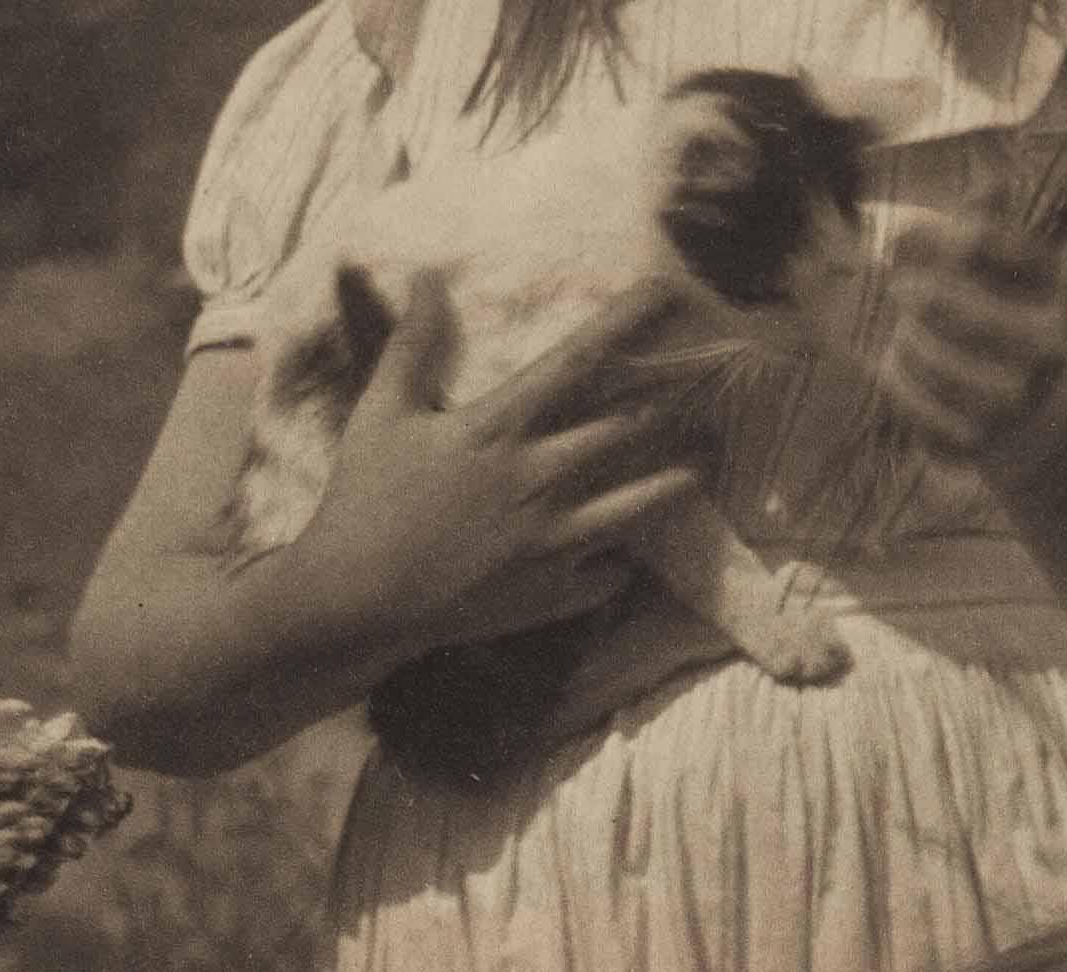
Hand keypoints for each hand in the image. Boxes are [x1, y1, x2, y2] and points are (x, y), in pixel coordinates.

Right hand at [279, 273, 699, 662]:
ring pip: (634, 507)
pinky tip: (629, 554)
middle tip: (706, 384)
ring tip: (699, 467)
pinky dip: (621, 564)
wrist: (360, 600)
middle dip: (668, 403)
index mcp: (499, 429)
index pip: (577, 361)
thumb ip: (413, 344)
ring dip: (671, 484)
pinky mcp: (551, 595)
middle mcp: (538, 481)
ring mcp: (552, 543)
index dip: (626, 322)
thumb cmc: (364, 501)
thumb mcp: (382, 412)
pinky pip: (609, 576)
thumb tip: (424, 275)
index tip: (668, 291)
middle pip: (624, 431)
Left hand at [869, 206, 1066, 486]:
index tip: (901, 240)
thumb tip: (990, 179)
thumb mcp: (1024, 271)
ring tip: (904, 336)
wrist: (1050, 424)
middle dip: (910, 292)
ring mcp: (1018, 397)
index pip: (973, 239)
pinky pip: (917, 405)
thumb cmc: (1023, 325)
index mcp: (1061, 282)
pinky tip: (903, 373)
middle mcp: (1049, 341)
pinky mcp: (986, 441)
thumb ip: (998, 224)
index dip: (923, 236)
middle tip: (901, 292)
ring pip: (923, 353)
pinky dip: (900, 386)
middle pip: (937, 297)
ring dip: (904, 341)